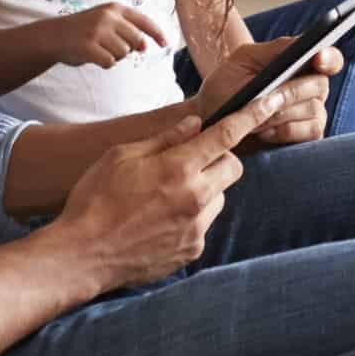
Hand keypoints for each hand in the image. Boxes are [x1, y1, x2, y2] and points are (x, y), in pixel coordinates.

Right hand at [51, 1, 170, 71]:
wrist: (54, 35)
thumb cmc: (84, 30)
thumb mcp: (105, 19)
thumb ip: (126, 28)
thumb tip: (145, 46)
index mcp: (115, 8)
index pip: (144, 21)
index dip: (157, 33)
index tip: (166, 44)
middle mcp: (108, 17)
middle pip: (137, 41)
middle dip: (130, 49)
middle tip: (112, 47)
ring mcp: (98, 31)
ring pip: (124, 53)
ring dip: (114, 56)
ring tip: (99, 49)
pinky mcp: (89, 46)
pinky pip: (110, 62)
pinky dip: (104, 64)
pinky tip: (93, 56)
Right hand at [54, 110, 244, 289]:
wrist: (81, 255)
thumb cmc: (95, 199)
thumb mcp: (122, 156)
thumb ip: (164, 139)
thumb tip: (194, 124)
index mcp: (178, 168)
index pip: (226, 135)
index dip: (252, 115)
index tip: (272, 100)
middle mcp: (195, 198)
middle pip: (232, 167)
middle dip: (218, 158)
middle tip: (188, 162)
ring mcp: (196, 228)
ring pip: (219, 197)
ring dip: (204, 190)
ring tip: (165, 197)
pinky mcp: (192, 251)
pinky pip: (203, 224)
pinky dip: (191, 217)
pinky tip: (159, 221)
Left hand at [203, 36, 338, 150]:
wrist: (213, 120)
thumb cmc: (227, 85)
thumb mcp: (243, 59)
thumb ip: (274, 49)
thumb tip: (300, 46)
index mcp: (301, 62)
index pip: (330, 57)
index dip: (329, 57)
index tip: (318, 57)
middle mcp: (312, 86)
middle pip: (320, 85)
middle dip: (292, 91)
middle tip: (268, 97)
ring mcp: (313, 112)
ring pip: (314, 110)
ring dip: (283, 113)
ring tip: (257, 117)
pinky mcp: (308, 137)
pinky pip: (311, 132)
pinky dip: (286, 131)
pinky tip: (265, 131)